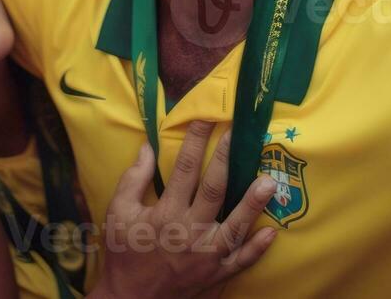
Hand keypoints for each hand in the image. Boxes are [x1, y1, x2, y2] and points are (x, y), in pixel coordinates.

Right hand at [95, 122, 276, 298]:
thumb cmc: (124, 254)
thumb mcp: (118, 214)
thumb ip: (133, 179)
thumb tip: (146, 147)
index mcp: (165, 213)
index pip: (185, 168)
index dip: (197, 139)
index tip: (207, 116)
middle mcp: (189, 231)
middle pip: (214, 188)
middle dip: (227, 158)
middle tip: (241, 133)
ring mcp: (206, 256)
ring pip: (235, 225)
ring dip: (253, 203)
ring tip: (270, 181)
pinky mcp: (216, 275)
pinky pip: (241, 261)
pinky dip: (257, 249)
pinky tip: (272, 233)